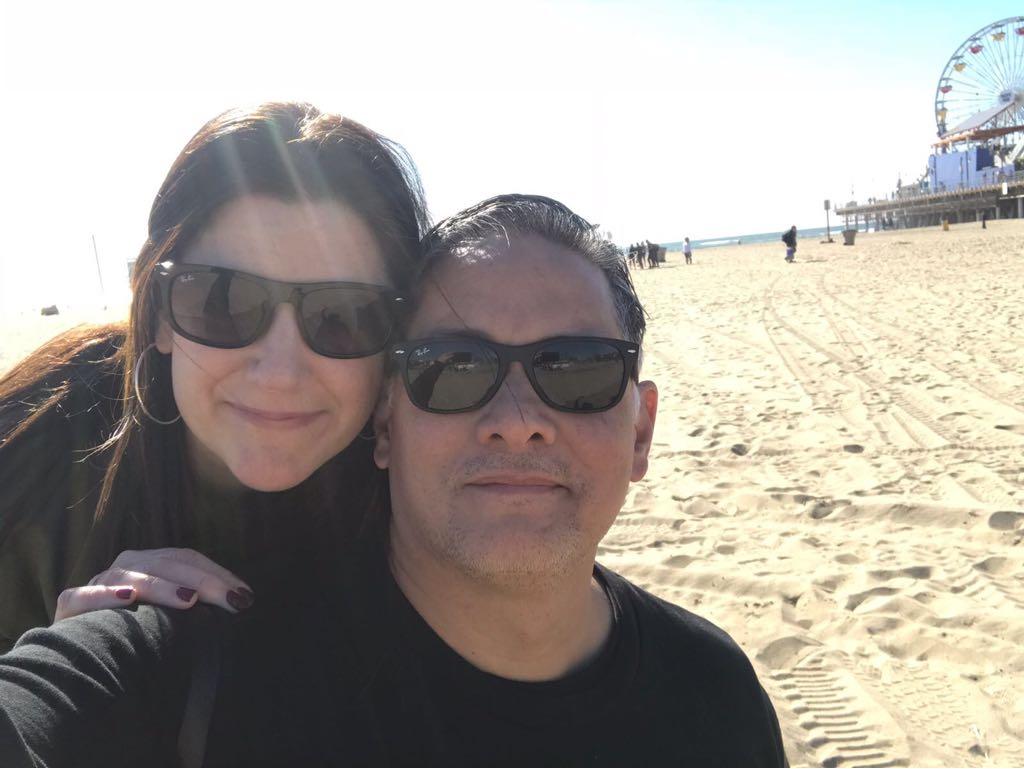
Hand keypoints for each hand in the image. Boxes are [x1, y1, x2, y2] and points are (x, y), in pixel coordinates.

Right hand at [54, 548, 253, 620]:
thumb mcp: (170, 614)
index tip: (244, 595)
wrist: (80, 654)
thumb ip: (197, 603)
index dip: (217, 573)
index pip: (187, 559)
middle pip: (167, 565)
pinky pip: (85, 596)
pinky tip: (128, 598)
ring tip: (190, 599)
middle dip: (204, 582)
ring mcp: (98, 583)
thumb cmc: (136, 633)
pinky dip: (106, 595)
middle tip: (232, 601)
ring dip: (162, 586)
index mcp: (150, 562)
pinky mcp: (71, 605)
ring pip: (132, 576)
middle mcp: (125, 566)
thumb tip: (241, 601)